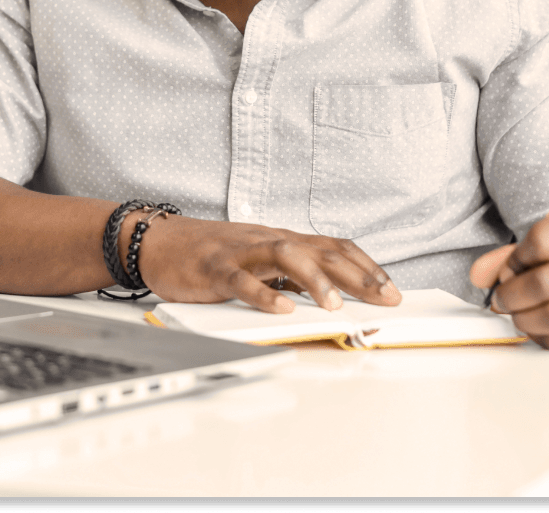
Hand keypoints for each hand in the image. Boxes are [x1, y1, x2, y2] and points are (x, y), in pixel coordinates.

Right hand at [133, 214, 400, 313]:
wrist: (157, 240)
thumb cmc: (210, 254)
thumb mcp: (256, 259)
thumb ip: (287, 273)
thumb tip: (328, 294)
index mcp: (280, 239)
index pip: (333, 246)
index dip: (365, 265)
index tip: (391, 289)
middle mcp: (267, 241)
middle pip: (320, 251)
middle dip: (357, 275)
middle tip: (385, 299)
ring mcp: (241, 253)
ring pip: (285, 257)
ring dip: (314, 280)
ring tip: (335, 306)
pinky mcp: (214, 268)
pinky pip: (241, 281)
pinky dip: (264, 294)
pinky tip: (282, 308)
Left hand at [469, 209, 548, 348]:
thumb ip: (517, 252)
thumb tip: (477, 276)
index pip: (537, 242)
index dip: (513, 259)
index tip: (509, 268)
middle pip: (542, 284)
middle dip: (509, 295)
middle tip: (501, 298)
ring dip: (522, 319)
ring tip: (518, 313)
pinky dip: (541, 335)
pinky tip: (540, 325)